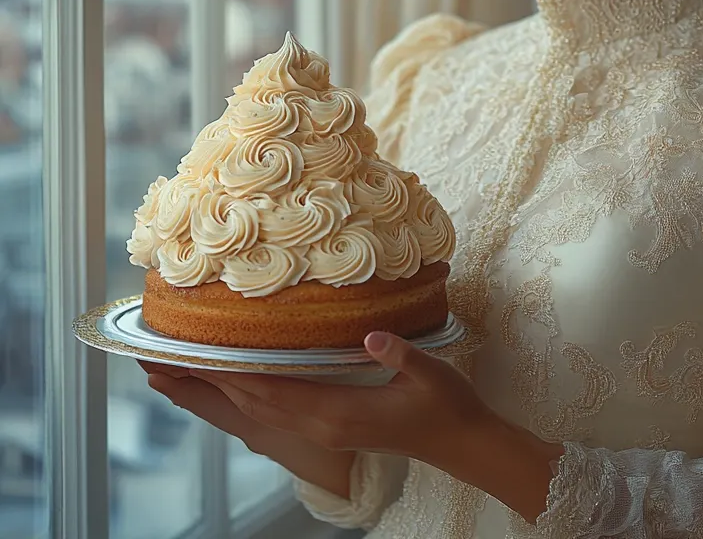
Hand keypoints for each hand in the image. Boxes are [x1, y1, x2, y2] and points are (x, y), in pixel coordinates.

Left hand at [179, 331, 497, 469]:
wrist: (460, 443)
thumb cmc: (446, 405)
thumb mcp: (429, 372)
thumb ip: (399, 354)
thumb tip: (371, 336)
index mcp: (337, 413)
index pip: (272, 391)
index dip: (232, 371)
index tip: (195, 353)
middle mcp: (321, 424)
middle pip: (253, 402)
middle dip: (209, 380)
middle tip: (166, 357)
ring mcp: (324, 428)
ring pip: (260, 409)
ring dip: (221, 388)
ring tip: (183, 369)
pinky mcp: (330, 426)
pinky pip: (276, 411)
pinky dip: (248, 393)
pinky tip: (237, 379)